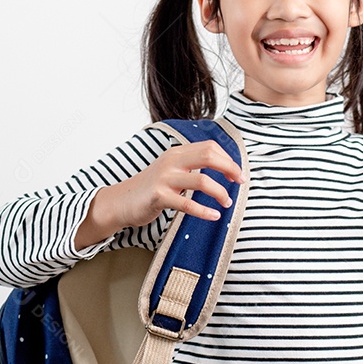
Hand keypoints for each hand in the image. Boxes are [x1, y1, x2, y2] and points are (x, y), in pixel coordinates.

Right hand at [74, 140, 246, 249]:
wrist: (121, 201)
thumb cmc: (150, 188)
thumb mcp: (171, 170)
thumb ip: (191, 165)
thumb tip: (223, 168)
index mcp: (177, 152)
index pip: (209, 147)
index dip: (228, 159)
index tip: (238, 174)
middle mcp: (171, 161)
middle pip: (208, 156)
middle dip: (230, 169)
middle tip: (241, 183)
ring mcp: (164, 178)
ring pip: (202, 180)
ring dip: (220, 192)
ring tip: (227, 203)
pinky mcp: (158, 196)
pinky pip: (187, 204)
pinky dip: (204, 211)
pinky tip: (214, 216)